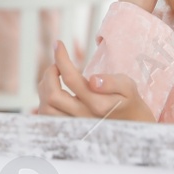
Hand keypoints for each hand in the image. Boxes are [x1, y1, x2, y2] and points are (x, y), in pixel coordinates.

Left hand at [33, 41, 156, 122]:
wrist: (129, 122)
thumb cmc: (126, 99)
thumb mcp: (127, 87)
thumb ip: (112, 83)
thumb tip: (93, 80)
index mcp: (98, 104)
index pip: (71, 79)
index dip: (61, 59)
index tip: (58, 45)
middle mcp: (83, 116)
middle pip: (52, 96)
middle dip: (49, 73)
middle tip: (56, 64)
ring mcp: (74, 124)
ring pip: (46, 109)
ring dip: (44, 88)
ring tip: (54, 76)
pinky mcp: (68, 128)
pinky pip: (46, 117)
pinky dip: (44, 100)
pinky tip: (53, 89)